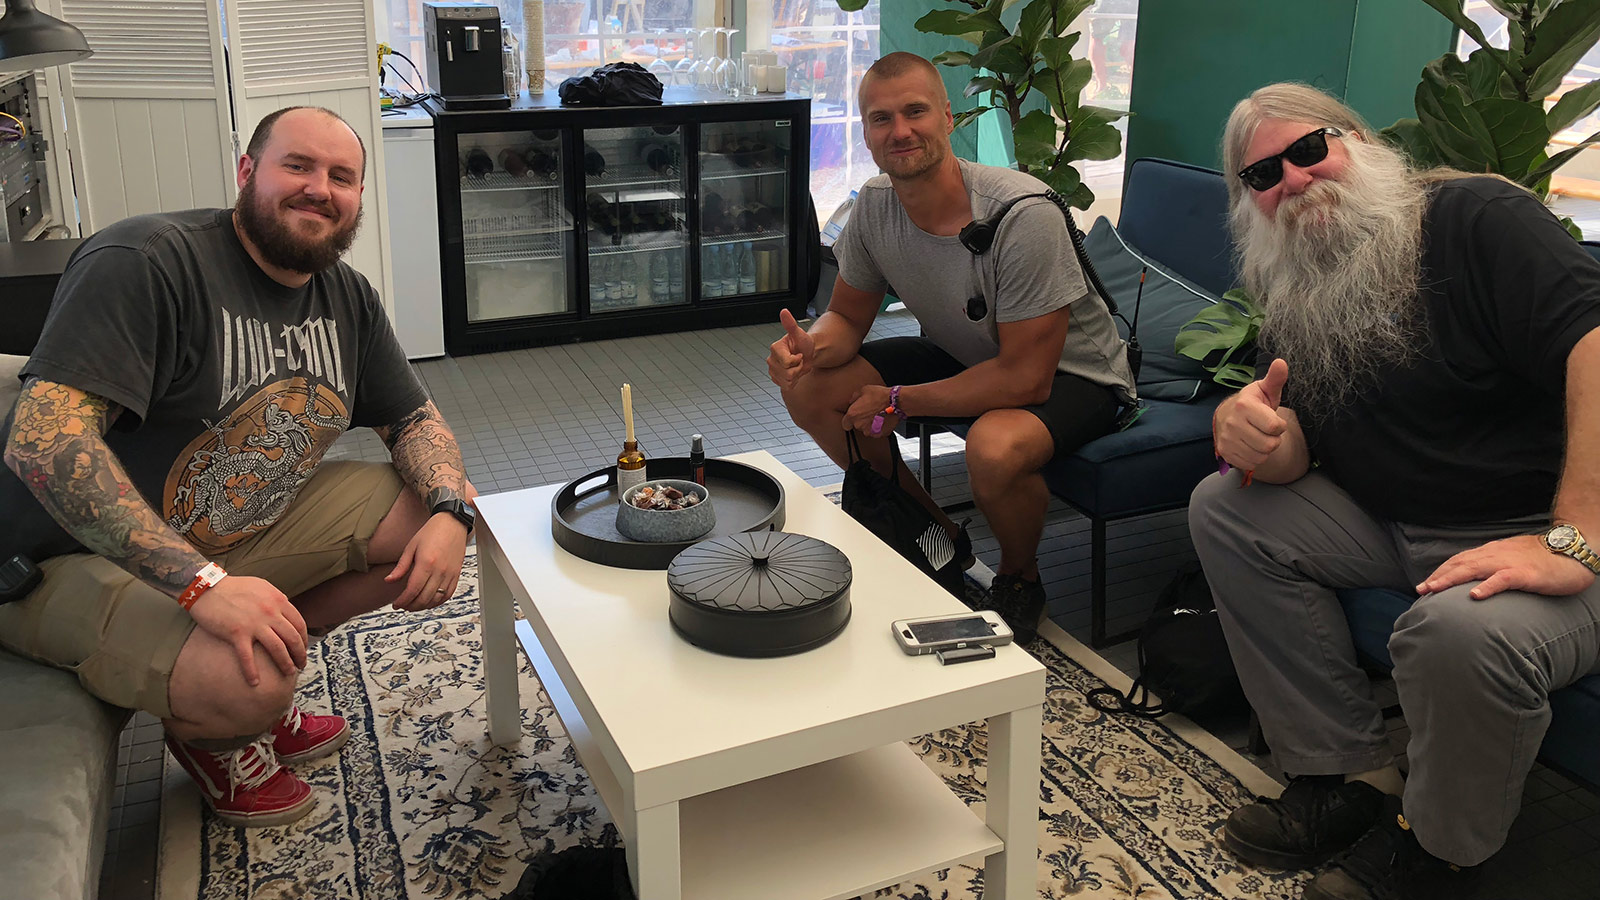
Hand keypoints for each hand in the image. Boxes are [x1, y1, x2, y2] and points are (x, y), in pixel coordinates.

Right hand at [187, 575, 307, 686]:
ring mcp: (254, 623)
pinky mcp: (236, 633)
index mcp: (278, 600)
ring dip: (285, 663)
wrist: (206, 587)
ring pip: (277, 648)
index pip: (299, 624)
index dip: (304, 639)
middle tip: (301, 665)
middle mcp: (270, 612)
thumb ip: (275, 600)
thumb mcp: (261, 587)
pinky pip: (248, 657)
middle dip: (300, 654)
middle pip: (292, 638)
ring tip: (288, 673)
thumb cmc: (232, 587)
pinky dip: (252, 672)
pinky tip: (254, 682)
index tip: (303, 648)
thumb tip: (285, 610)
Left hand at [385, 509, 470, 611]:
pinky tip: (429, 601)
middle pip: (424, 598)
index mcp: (426, 562)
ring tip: (414, 604)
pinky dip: (438, 602)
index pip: (413, 590)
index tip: (396, 604)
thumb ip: (401, 567)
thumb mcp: (411, 547)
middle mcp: (440, 570)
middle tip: (403, 605)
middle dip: (411, 606)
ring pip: (436, 599)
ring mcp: (450, 574)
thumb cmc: (432, 532)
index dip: (403, 600)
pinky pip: (448, 595)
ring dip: (424, 606)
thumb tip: (388, 580)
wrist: (452, 523)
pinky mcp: (456, 574)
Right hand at [767, 308, 814, 388]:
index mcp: (775, 348)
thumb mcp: (799, 333)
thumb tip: (784, 312)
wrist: (807, 353)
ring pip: (787, 381)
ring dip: (797, 375)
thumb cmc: (803, 343)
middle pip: (787, 373)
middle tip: (799, 360)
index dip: (797, 360)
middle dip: (798, 368)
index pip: (786, 362)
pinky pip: (786, 386)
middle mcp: (771, 359)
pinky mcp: (776, 379)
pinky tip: (794, 372)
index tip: (799, 354)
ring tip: (797, 366)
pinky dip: (794, 381)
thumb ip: (790, 324)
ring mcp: (773, 370)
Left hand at [842, 384, 895, 435]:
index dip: (849, 421)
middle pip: (857, 426)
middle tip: (869, 412)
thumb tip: (852, 401)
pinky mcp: (880, 434)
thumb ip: (854, 397)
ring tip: (877, 415)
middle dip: (862, 421)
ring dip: (870, 425)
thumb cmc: (880, 396)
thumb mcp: (864, 390)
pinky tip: (883, 419)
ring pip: (867, 430)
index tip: (854, 418)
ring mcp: (870, 431)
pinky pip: (877, 432)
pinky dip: (879, 428)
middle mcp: (860, 425)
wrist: (896, 402)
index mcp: (853, 415)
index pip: (845, 424)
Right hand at [1214, 358, 1289, 470]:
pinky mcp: (1225, 453)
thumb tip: (1281, 362)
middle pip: (1269, 445)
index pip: (1275, 427)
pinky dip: (1254, 458)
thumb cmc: (1253, 403)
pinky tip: (1250, 446)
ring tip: (1258, 437)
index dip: (1280, 425)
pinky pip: (1250, 464)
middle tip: (1266, 431)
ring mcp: (1227, 439)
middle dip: (1273, 439)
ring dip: (1264, 450)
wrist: (1226, 415)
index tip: (1273, 419)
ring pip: (1261, 456)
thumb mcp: (1265, 390)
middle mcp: (1233, 423)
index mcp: (1245, 406)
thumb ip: (1275, 378)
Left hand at [1416, 534, 1596, 600]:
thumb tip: (1475, 581)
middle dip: (1438, 576)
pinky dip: (1487, 586)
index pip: (1459, 560)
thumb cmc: (1543, 559)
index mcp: (1491, 552)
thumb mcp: (1512, 560)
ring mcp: (1509, 563)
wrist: (1572, 550)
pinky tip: (1474, 595)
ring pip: (1474, 569)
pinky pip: (1502, 579)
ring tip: (1434, 589)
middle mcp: (1495, 554)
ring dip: (1451, 579)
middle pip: (1460, 564)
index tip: (1424, 584)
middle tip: (1420, 590)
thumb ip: (1493, 567)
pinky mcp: (1525, 573)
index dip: (1441, 572)